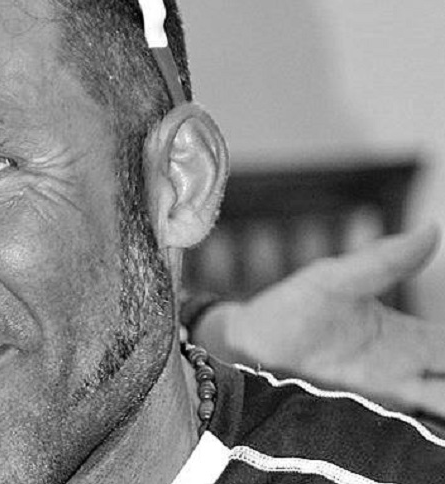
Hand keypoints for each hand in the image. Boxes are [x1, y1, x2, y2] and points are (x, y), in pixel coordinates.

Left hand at [197, 226, 444, 417]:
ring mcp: (382, 403)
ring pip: (434, 416)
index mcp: (408, 341)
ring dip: (442, 410)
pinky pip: (401, 436)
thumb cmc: (289, 308)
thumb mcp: (337, 280)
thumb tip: (431, 229)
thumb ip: (383, 261)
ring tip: (440, 401)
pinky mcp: (359, 422)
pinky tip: (423, 437)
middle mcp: (403, 376)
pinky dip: (419, 438)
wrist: (244, 346)